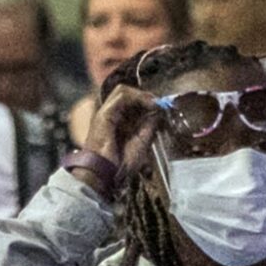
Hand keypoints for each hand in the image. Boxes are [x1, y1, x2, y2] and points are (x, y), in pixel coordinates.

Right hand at [72, 84, 161, 198]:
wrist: (105, 175)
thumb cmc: (119, 166)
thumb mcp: (141, 143)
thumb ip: (149, 126)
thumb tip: (158, 111)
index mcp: (117, 123)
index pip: (131, 103)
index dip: (146, 102)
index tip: (161, 108)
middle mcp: (110, 115)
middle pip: (127, 94)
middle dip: (145, 96)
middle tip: (159, 104)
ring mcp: (105, 113)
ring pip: (123, 91)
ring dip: (141, 95)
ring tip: (154, 103)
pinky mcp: (105, 114)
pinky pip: (121, 96)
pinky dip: (137, 97)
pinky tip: (148, 104)